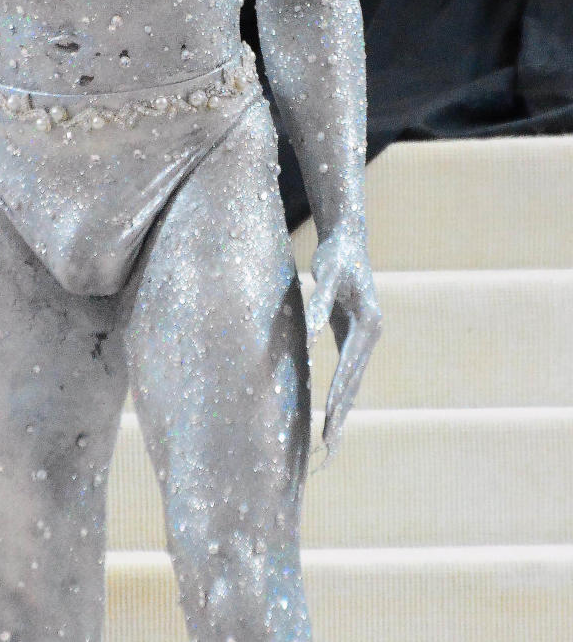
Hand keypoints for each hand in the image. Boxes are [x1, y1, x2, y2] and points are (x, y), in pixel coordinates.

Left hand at [304, 222, 381, 458]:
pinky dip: (340, 392)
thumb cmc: (336, 255)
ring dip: (343, 408)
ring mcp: (364, 337)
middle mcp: (371, 334)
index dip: (338, 393)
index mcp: (369, 323)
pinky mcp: (353, 335)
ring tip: (330, 440)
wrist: (348, 239)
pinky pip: (348, 370)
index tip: (328, 419)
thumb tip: (312, 334)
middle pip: (355, 380)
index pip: (350, 365)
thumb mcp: (327, 275)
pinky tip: (331, 411)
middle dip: (342, 412)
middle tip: (329, 444)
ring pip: (354, 380)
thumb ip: (320, 305)